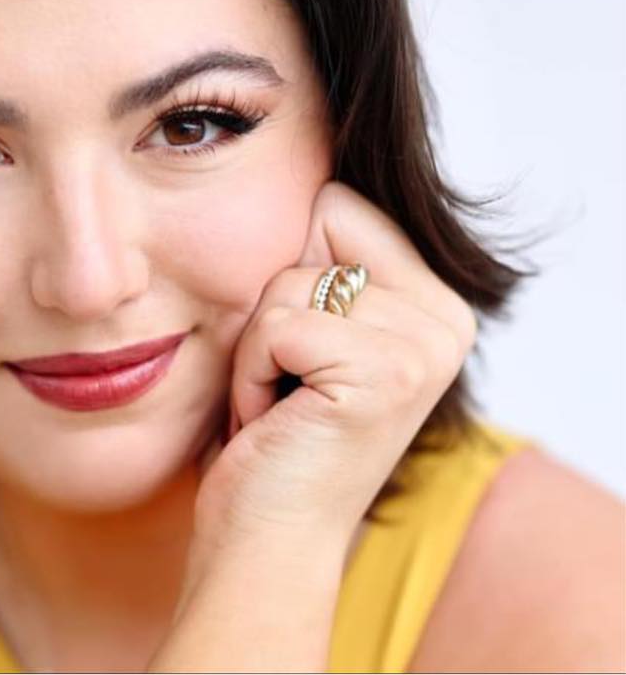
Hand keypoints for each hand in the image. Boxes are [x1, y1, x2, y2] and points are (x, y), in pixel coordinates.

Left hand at [187, 180, 476, 575]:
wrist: (267, 534)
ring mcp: (423, 346)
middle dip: (273, 306)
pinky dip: (252, 374)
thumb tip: (303, 167)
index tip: (300, 344)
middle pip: (309, 228)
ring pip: (284, 281)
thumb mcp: (313, 325)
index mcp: (434, 298)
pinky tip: (274, 420)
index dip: (290, 269)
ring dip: (257, 347)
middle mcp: (446, 319)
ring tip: (282, 401)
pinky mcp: (382, 374)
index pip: (335, 201)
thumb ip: (327, 256)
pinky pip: (274, 326)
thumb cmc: (275, 425)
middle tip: (289, 377)